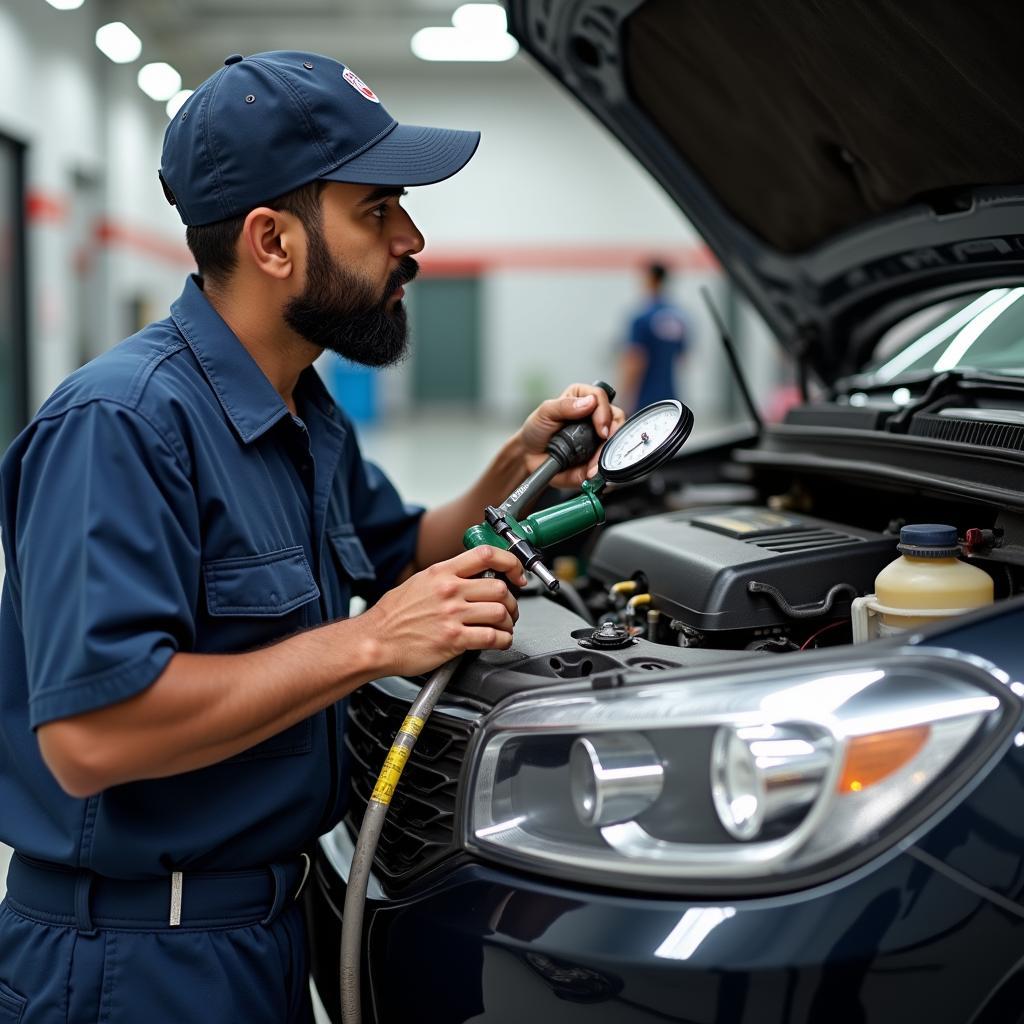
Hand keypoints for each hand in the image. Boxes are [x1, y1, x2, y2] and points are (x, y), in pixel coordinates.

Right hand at [361, 546, 527, 676]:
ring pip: (500, 612)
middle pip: (500, 587)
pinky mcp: (454, 639)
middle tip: (510, 609)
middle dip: (512, 601)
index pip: (486, 555)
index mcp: (442, 572)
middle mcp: (449, 590)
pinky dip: (503, 641)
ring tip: (504, 627)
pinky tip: (499, 641)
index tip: (518, 573)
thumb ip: (446, 578)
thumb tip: (469, 578)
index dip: (511, 562)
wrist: (375, 641)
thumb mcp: (418, 583)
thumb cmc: (392, 616)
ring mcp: (452, 615)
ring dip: (509, 622)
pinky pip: (492, 637)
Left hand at [515, 383, 625, 487]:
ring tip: (592, 467)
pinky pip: (608, 461)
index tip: (600, 429)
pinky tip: (592, 472)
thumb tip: (589, 402)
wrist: (530, 456)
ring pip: (616, 441)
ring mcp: (598, 436)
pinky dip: (603, 468)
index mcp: (582, 397)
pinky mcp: (598, 455)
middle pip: (616, 418)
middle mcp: (594, 415)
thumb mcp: (545, 412)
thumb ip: (565, 405)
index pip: (601, 398)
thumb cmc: (537, 430)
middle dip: (612, 436)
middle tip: (601, 449)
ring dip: (607, 455)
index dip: (603, 413)